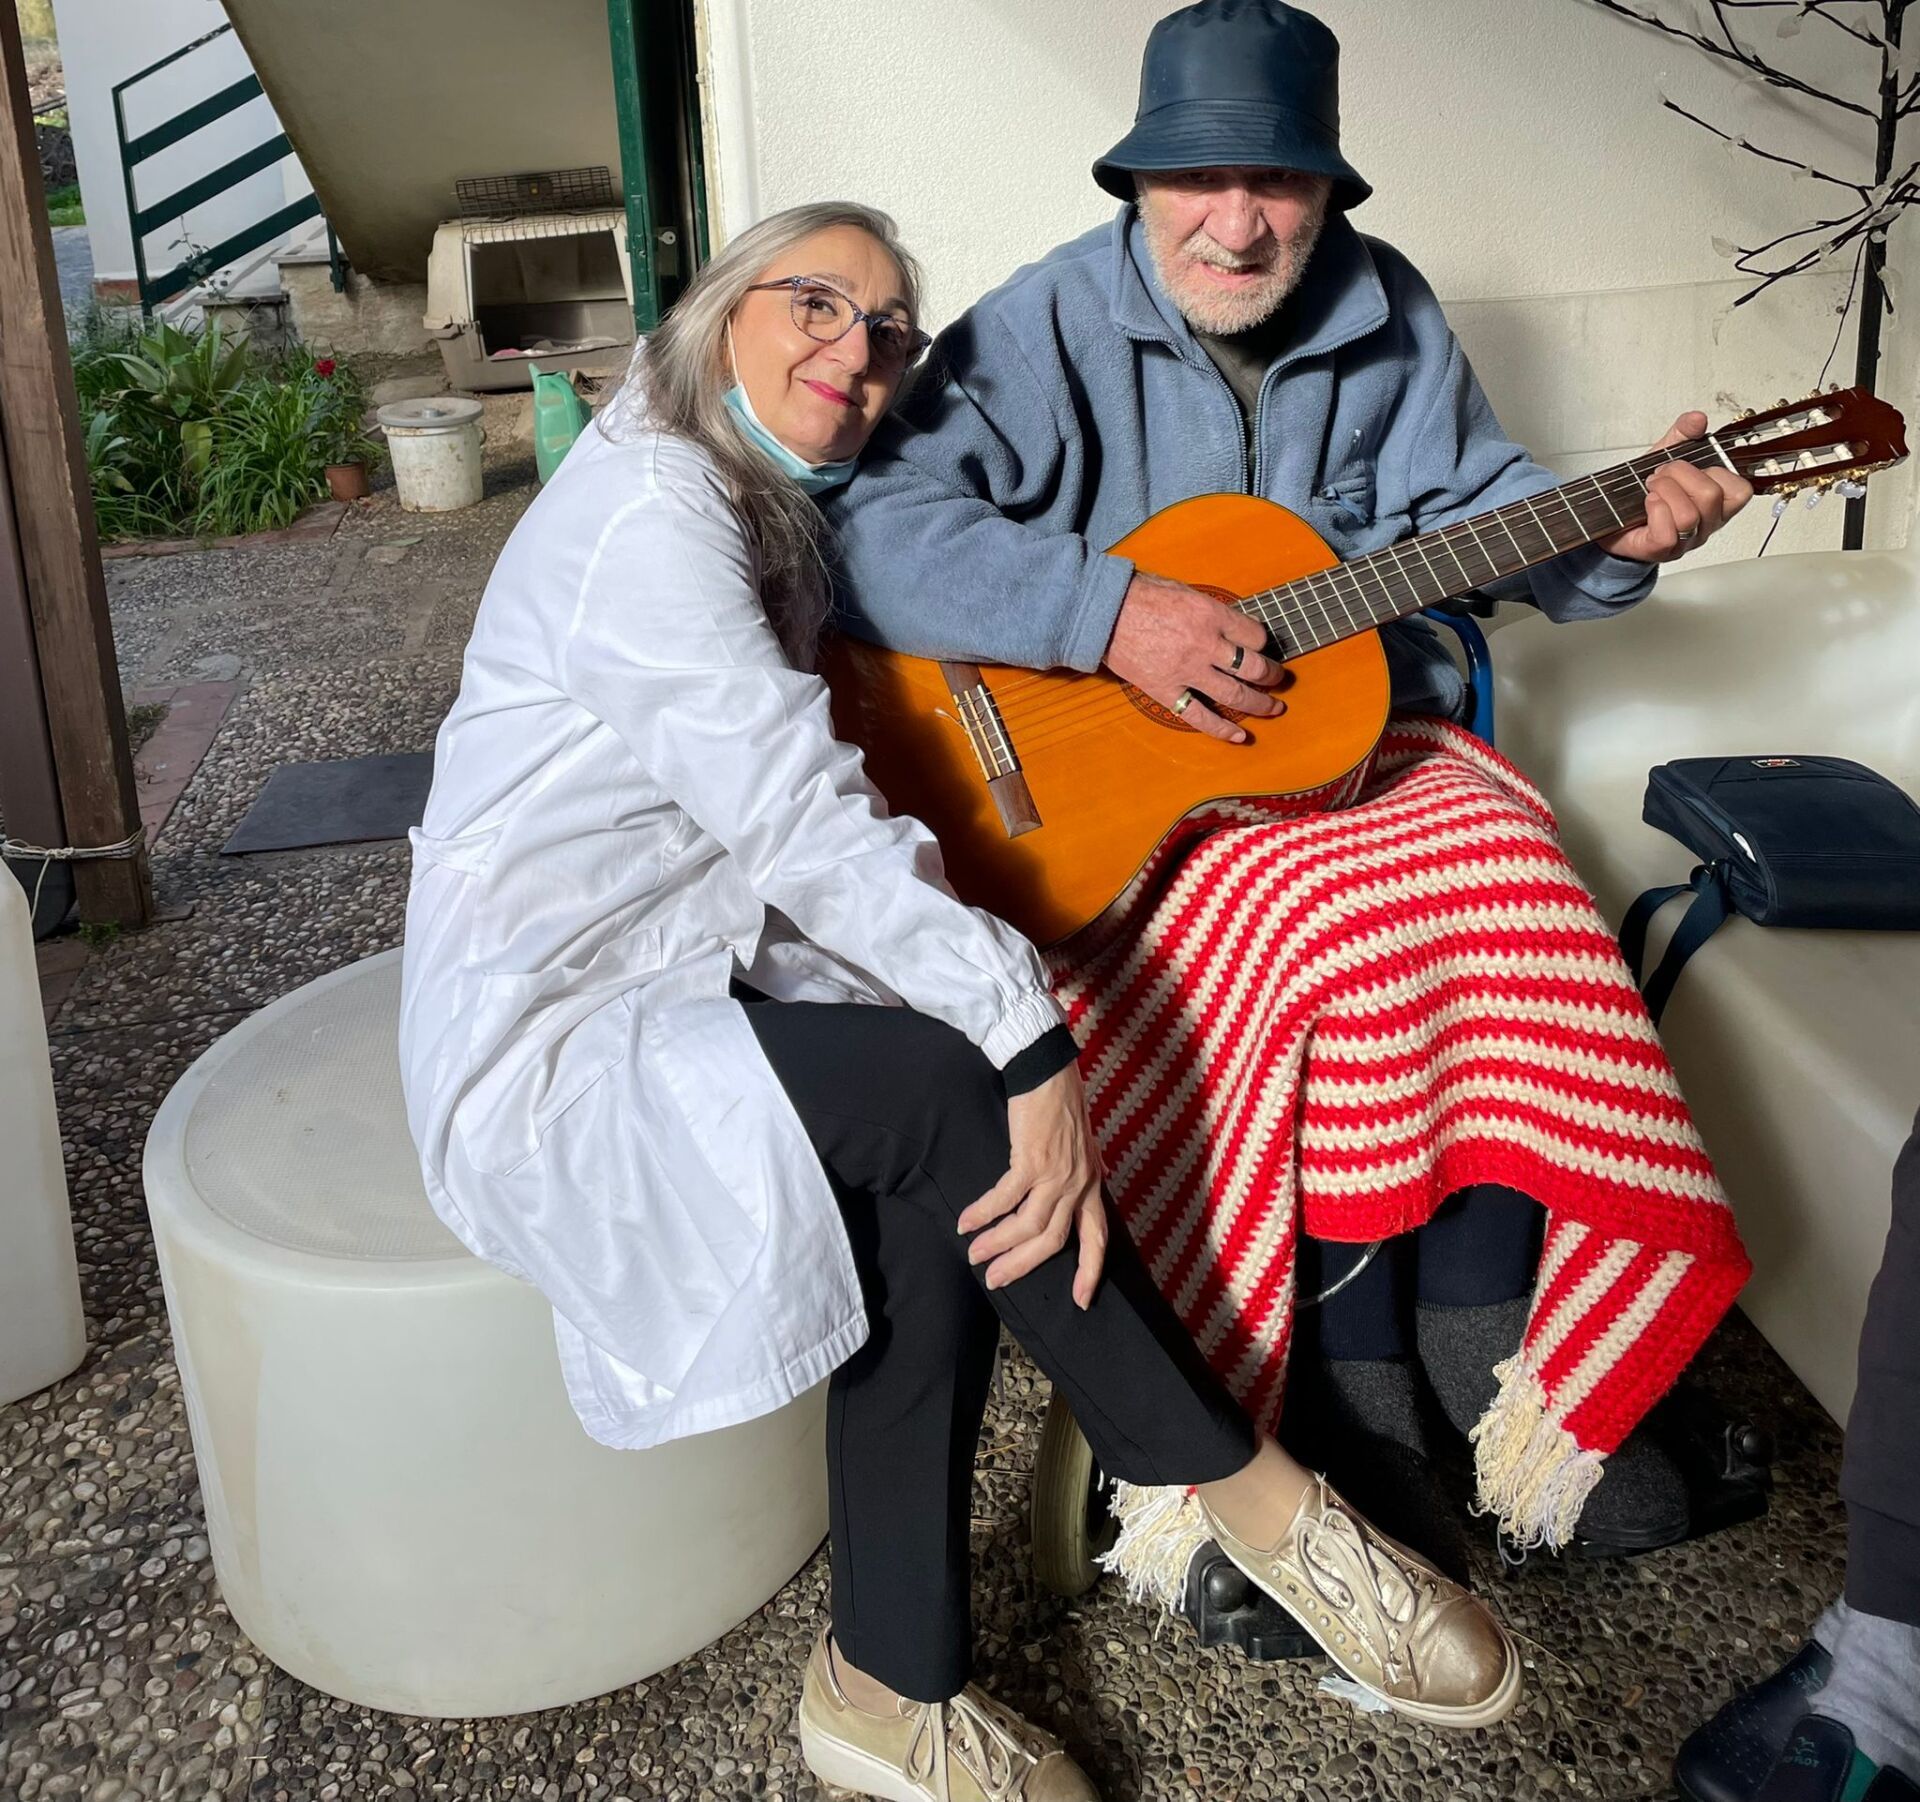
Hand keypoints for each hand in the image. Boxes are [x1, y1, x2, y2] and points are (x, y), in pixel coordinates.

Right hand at [956, 1062, 1107, 1306]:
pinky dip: (984, 1213)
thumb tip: (1086, 1189)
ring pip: (1028, 1226)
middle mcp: (1078, 1185)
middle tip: (995, 1281)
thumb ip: (1084, 1173)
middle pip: (1052, 1241)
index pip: (1097, 1238)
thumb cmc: (1062, 1104)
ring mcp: (1057, 1174)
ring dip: (998, 1244)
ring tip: (974, 1254)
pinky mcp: (1033, 1160)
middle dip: (1022, 1265)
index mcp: (1091, 1185)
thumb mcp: (1084, 1146)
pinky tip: (966, 1221)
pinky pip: (1005, 1197)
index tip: (1080, 1302)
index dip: (1090, 1272)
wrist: (1048, 1070)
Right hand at [1103, 572, 1286, 744]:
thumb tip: (1231, 627)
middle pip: (1253, 667)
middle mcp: (1205, 645)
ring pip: (1235, 695)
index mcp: (1211, 615)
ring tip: (1274, 707)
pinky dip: (1222, 729)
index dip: (1263, 642)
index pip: (1255, 635)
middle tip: (1279, 679)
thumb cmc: (1141, 594)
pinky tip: (1239, 736)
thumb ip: (1211, 611)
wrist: (1104, 613)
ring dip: (1260, 704)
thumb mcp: (1185, 590)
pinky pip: (1199, 716)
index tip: (1261, 646)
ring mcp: (1187, 671)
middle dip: (1272, 675)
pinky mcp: (1167, 691)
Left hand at [1596, 411, 1754, 564]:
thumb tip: (1697, 419)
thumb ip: (1682, 434)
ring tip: (1650, 488)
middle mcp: (1707, 524)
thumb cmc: (1643, 491)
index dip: (1715, 471)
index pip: (1740, 490)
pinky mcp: (1662, 551)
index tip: (1689, 466)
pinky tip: (1647, 503)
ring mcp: (1686, 541)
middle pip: (1710, 496)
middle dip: (1679, 475)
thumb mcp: (1665, 454)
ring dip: (1664, 492)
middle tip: (1660, 475)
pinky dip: (1655, 510)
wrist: (1612, 516)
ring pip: (1689, 515)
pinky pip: (1669, 533)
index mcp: (1717, 502)